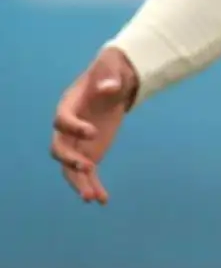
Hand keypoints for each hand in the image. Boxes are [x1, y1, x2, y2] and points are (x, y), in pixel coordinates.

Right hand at [49, 47, 139, 204]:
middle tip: (89, 167)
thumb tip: (109, 87)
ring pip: (69, 168)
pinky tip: (103, 200)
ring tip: (92, 197)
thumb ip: (109, 75)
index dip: (74, 127)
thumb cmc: (111, 71)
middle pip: (59, 148)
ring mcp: (77, 144)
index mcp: (69, 106)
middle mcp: (68, 128)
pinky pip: (87, 174)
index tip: (93, 132)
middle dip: (70, 160)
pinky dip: (94, 186)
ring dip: (80, 182)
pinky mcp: (90, 154)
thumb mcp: (112, 67)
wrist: (115, 82)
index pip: (62, 120)